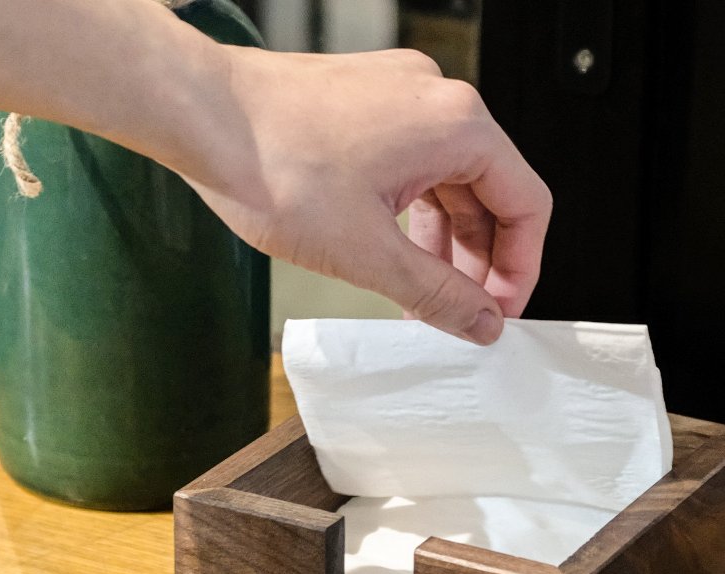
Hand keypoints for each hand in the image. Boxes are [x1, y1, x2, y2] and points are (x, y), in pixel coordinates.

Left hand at [178, 47, 551, 344]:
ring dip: (444, 247)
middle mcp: (436, 101)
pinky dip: (413, 218)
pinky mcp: (368, 107)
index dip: (520, 270)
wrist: (198, 115)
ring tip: (423, 301)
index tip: (500, 312)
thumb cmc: (271, 164)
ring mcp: (400, 99)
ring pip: (449, 185)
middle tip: (461, 317)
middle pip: (490, 195)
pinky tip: (396, 258)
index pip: (526, 205)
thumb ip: (437, 295)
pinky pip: (414, 169)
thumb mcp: (367, 252)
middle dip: (478, 264)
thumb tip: (482, 323)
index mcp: (456, 126)